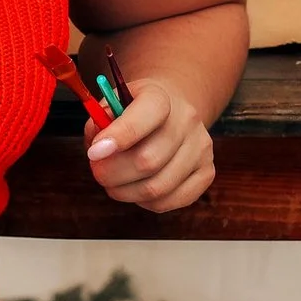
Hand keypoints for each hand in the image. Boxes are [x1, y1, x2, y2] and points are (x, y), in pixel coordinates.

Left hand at [85, 78, 212, 213]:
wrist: (170, 111)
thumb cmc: (133, 111)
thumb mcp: (112, 104)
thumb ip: (100, 124)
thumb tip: (97, 151)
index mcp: (161, 97)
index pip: (146, 114)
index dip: (118, 137)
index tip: (94, 153)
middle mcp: (187, 120)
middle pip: (148, 160)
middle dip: (113, 173)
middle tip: (98, 173)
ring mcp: (201, 148)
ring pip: (158, 187)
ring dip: (125, 192)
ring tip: (113, 184)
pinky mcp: (207, 172)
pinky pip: (171, 201)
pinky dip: (146, 202)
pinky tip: (136, 190)